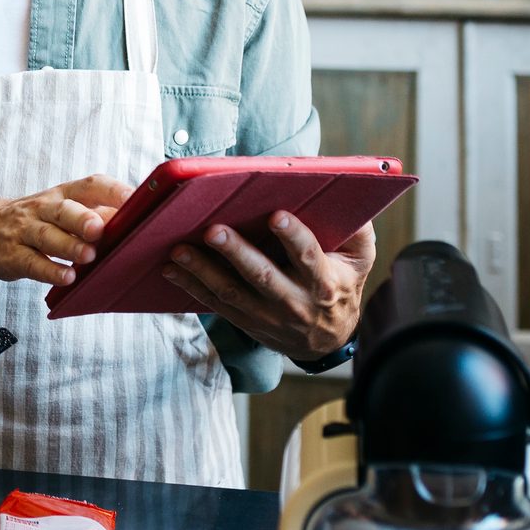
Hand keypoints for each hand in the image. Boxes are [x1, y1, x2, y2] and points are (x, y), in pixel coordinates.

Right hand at [0, 174, 134, 285]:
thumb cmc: (36, 220)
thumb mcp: (63, 209)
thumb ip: (97, 214)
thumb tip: (139, 220)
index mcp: (63, 194)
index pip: (90, 185)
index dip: (113, 191)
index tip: (136, 200)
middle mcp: (42, 208)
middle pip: (63, 210)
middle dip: (82, 218)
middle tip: (100, 229)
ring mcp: (24, 231)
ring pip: (47, 236)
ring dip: (68, 247)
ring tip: (88, 257)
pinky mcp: (11, 255)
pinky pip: (31, 263)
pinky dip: (50, 271)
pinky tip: (66, 278)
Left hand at [161, 213, 372, 360]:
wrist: (327, 340)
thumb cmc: (341, 284)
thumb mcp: (359, 259)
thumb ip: (356, 228)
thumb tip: (349, 189)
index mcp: (324, 281)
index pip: (308, 257)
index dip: (293, 236)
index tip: (276, 215)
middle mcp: (295, 301)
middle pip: (263, 276)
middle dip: (236, 252)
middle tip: (213, 230)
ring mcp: (267, 315)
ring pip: (232, 293)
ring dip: (202, 270)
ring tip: (179, 249)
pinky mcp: (245, 321)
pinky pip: (215, 304)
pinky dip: (191, 286)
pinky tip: (170, 268)